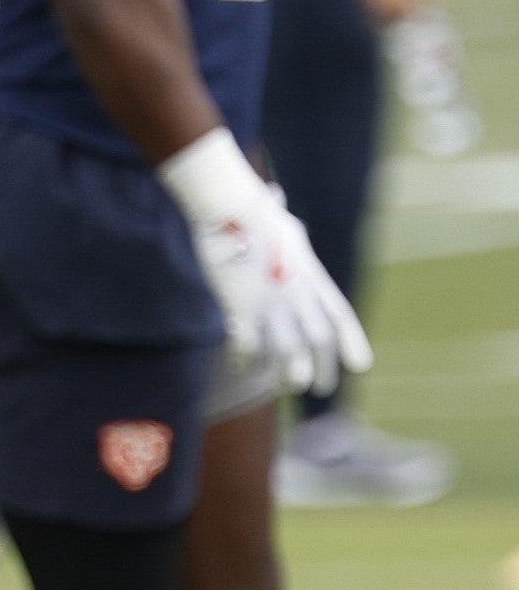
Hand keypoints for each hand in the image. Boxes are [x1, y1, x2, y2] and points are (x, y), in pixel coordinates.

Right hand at [185, 174, 373, 392]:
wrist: (230, 208)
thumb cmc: (251, 210)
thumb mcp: (280, 223)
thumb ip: (286, 232)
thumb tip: (278, 201)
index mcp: (311, 276)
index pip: (340, 317)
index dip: (352, 343)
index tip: (360, 366)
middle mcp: (299, 295)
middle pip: (318, 343)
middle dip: (322, 370)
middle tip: (317, 388)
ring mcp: (272, 305)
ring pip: (288, 355)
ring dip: (287, 375)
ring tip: (285, 384)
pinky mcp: (242, 310)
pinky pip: (248, 348)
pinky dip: (246, 361)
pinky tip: (241, 366)